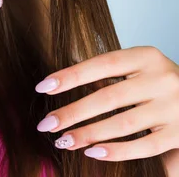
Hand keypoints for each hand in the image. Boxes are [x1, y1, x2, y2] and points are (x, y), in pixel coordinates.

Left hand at [35, 46, 178, 161]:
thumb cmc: (159, 82)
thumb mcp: (140, 67)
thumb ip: (111, 73)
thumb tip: (61, 82)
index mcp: (147, 56)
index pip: (102, 64)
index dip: (71, 76)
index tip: (43, 87)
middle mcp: (161, 79)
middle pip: (108, 97)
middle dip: (73, 112)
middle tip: (46, 123)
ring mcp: (172, 108)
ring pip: (122, 124)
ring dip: (88, 134)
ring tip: (63, 140)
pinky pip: (142, 146)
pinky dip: (116, 151)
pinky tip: (93, 152)